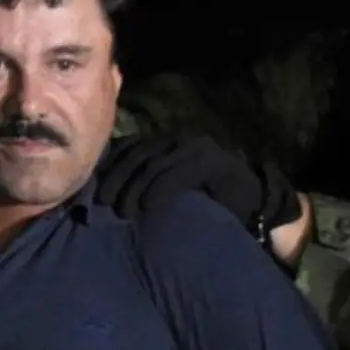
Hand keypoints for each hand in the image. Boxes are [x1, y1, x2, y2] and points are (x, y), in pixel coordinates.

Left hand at [94, 133, 301, 240]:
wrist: (255, 204)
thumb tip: (107, 194)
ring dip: (134, 188)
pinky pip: (177, 174)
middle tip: (103, 203)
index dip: (110, 167)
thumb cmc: (208, 200)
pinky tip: (147, 206)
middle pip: (138, 154)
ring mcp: (197, 148)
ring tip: (123, 210)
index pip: (130, 147)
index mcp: (167, 142)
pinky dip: (159, 190)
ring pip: (154, 164)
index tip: (94, 190)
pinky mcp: (212, 162)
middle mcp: (180, 139)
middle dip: (117, 179)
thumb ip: (146, 182)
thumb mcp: (171, 188)